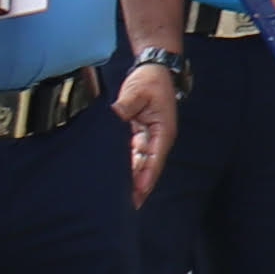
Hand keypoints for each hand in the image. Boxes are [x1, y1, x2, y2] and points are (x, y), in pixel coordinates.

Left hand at [119, 60, 180, 203]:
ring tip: (117, 196)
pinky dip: (124, 164)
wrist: (152, 68)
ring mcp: (148, 137)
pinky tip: (114, 176)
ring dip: (130, 177)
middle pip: (147, 167)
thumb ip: (124, 107)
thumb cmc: (149, 80)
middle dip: (137, 185)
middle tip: (124, 205)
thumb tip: (111, 117)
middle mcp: (157, 138)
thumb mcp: (137, 92)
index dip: (145, 179)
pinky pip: (131, 153)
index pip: (153, 160)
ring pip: (138, 163)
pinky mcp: (139, 133)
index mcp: (163, 131)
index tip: (137, 196)